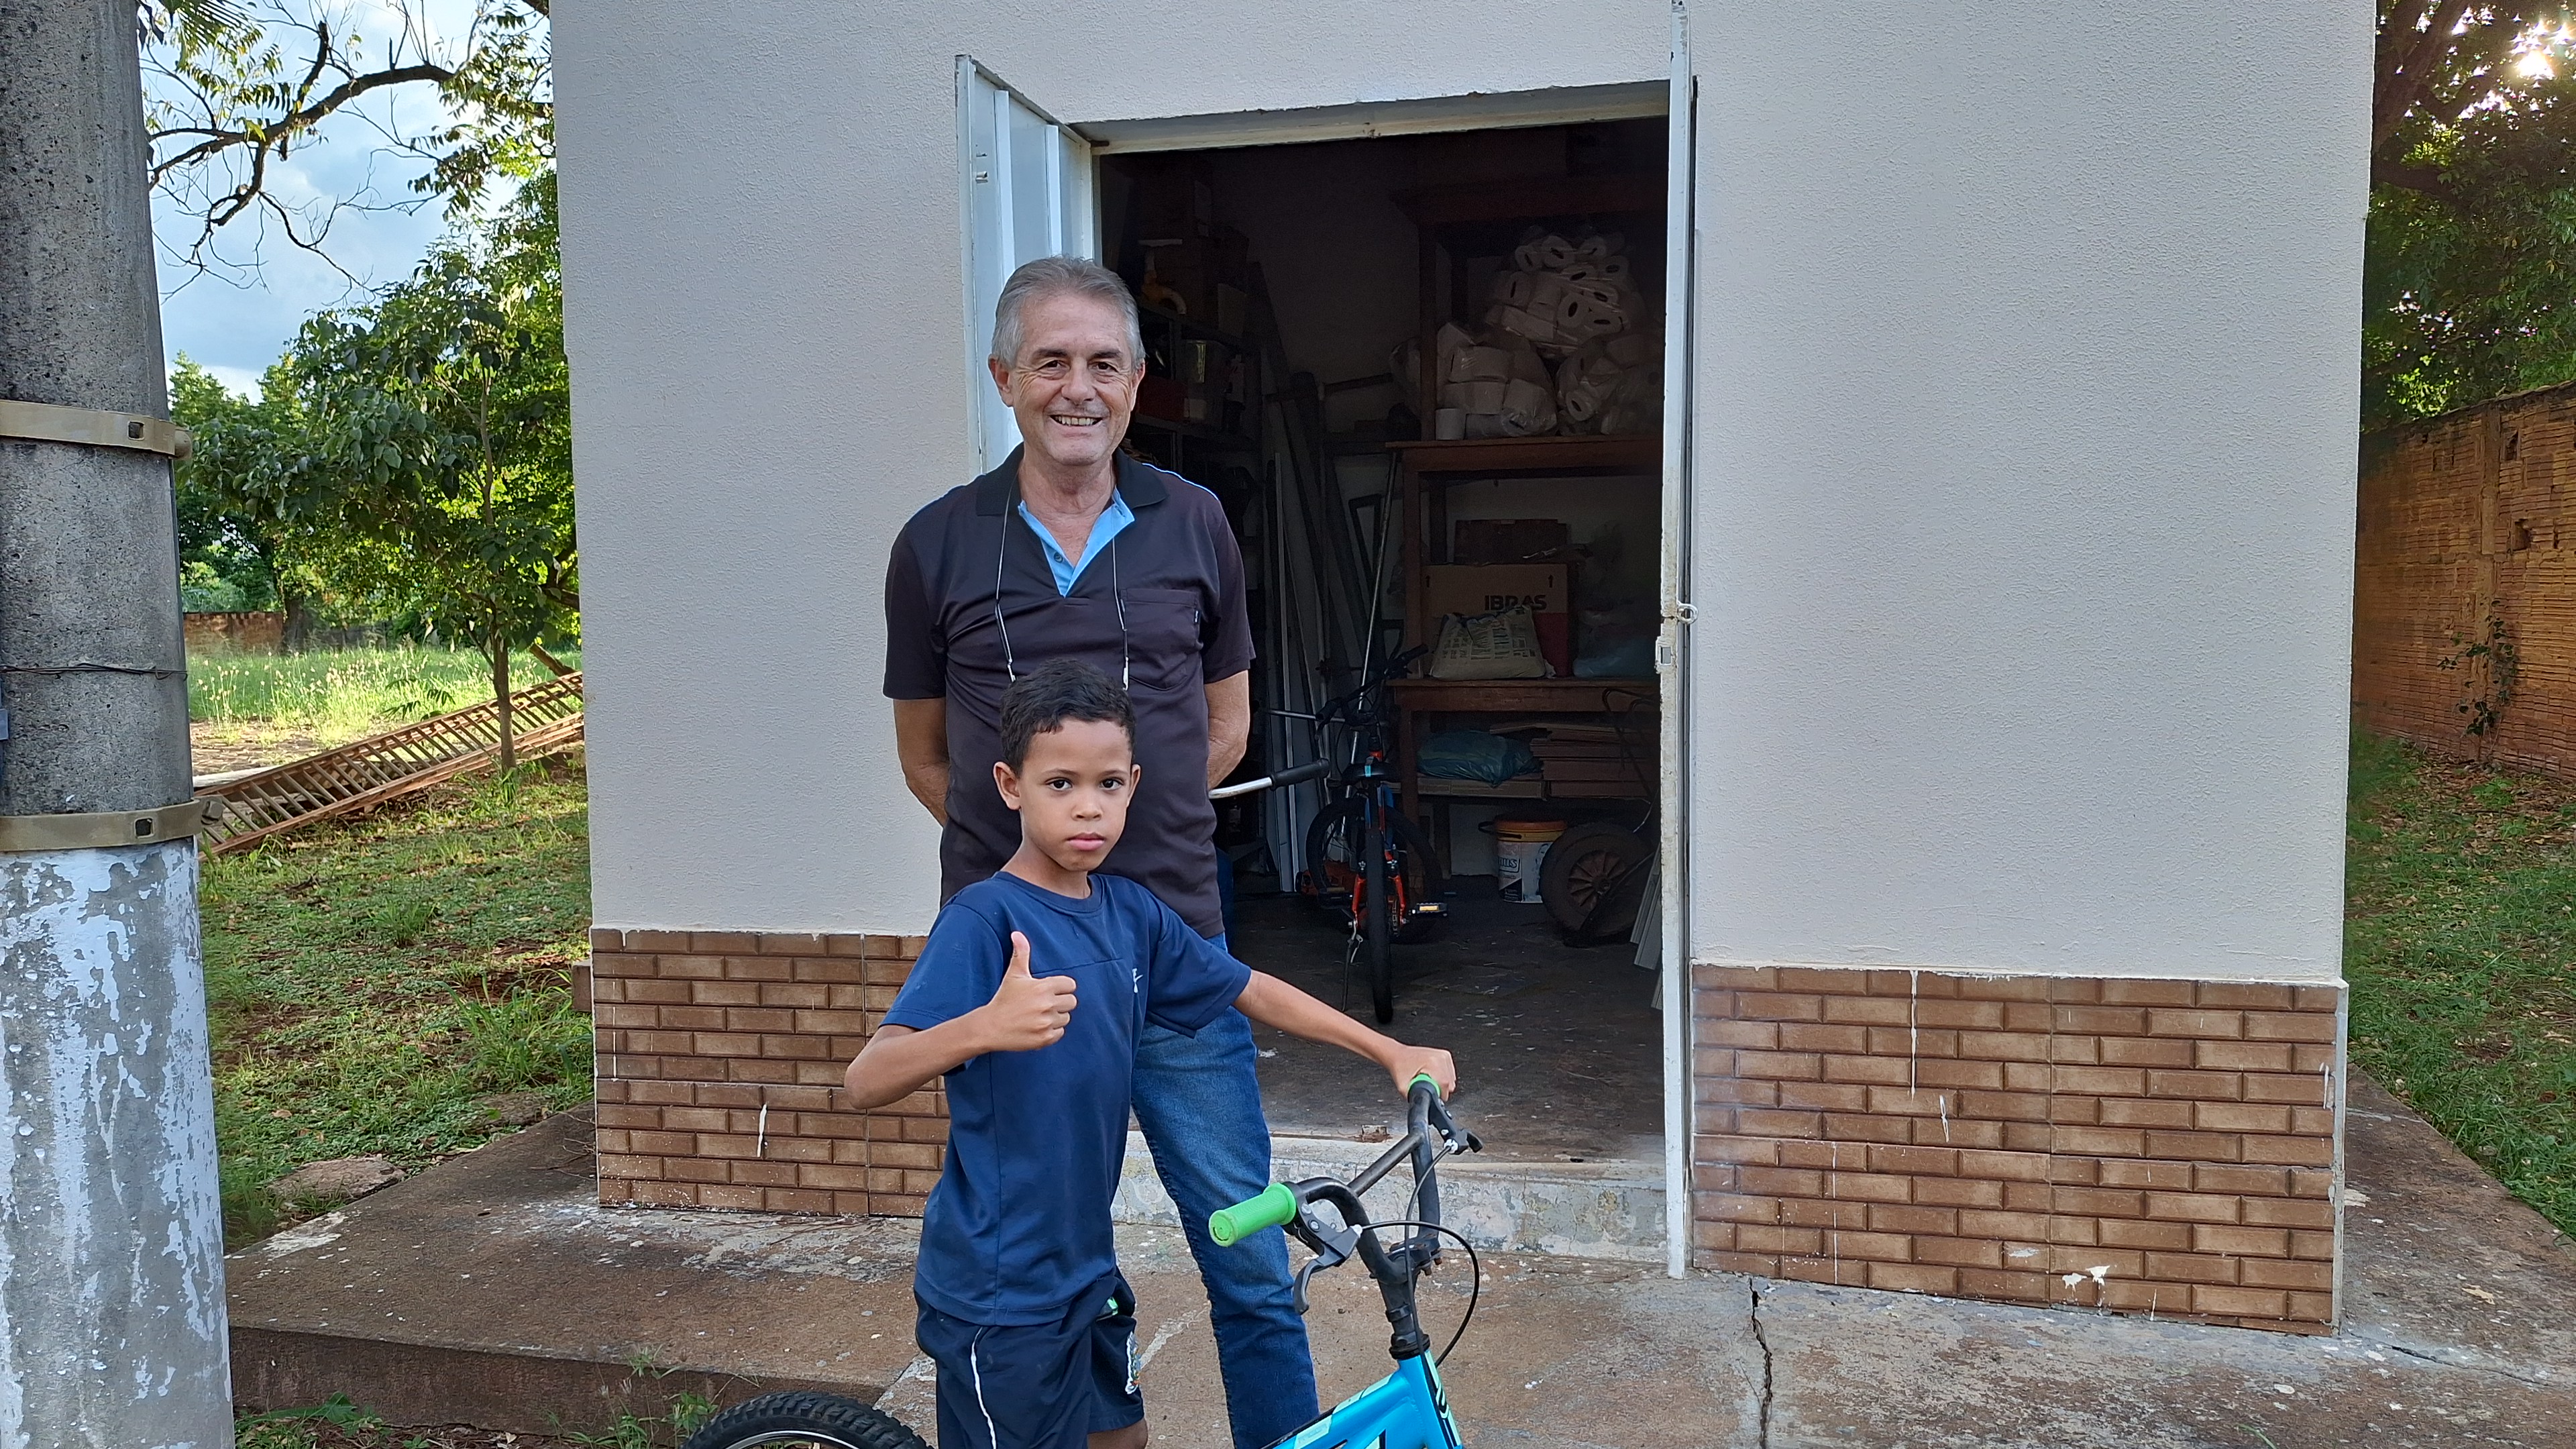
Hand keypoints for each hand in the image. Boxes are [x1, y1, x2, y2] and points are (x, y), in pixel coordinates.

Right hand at [977, 932, 1075, 1050]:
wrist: (990, 1027)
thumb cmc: (1004, 999)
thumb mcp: (1014, 975)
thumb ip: (1021, 953)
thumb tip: (1017, 934)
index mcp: (1043, 988)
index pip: (1070, 985)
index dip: (1061, 987)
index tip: (1049, 990)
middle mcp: (1047, 1005)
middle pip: (1072, 1002)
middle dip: (1060, 1002)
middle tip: (1044, 1003)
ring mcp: (1046, 1023)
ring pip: (1066, 1018)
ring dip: (1056, 1017)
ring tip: (1039, 1015)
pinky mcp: (1045, 1038)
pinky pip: (1060, 1033)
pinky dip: (1052, 1031)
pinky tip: (1038, 1026)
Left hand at [1380, 1045, 1456, 1100]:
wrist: (1397, 1055)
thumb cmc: (1399, 1068)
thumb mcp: (1403, 1088)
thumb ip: (1416, 1098)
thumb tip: (1425, 1105)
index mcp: (1433, 1062)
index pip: (1445, 1085)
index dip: (1438, 1094)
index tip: (1430, 1094)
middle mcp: (1440, 1057)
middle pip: (1449, 1083)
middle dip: (1439, 1090)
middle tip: (1426, 1086)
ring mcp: (1444, 1055)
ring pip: (1451, 1079)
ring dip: (1441, 1084)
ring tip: (1427, 1079)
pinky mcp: (1445, 1056)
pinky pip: (1450, 1074)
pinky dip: (1442, 1078)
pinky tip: (1432, 1075)